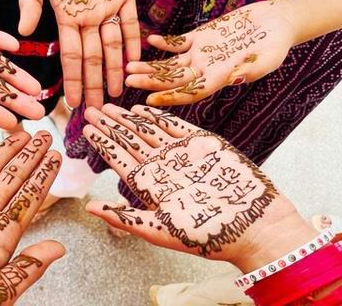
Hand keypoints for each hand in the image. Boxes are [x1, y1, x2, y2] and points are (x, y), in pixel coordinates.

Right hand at [19, 0, 140, 107]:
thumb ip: (29, 1)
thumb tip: (22, 32)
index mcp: (66, 16)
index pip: (70, 57)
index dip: (72, 81)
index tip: (72, 104)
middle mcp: (88, 17)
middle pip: (92, 59)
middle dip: (94, 86)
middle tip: (97, 111)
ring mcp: (107, 6)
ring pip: (113, 47)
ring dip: (114, 70)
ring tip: (117, 94)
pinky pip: (131, 22)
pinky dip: (134, 42)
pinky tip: (135, 62)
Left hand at [83, 104, 316, 271]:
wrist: (255, 225)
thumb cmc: (206, 235)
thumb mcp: (159, 230)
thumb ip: (124, 218)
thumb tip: (88, 208)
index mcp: (149, 186)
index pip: (119, 160)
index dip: (102, 143)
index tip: (86, 128)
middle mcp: (162, 168)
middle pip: (129, 142)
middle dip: (109, 126)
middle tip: (90, 109)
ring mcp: (181, 155)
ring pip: (148, 131)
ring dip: (128, 119)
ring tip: (110, 106)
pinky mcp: (202, 144)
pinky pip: (175, 126)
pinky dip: (158, 116)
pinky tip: (141, 108)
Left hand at [126, 1, 295, 105]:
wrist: (278, 22)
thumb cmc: (277, 44)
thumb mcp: (267, 58)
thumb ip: (249, 69)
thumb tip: (231, 80)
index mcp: (219, 79)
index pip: (190, 93)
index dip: (171, 98)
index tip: (150, 101)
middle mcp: (206, 70)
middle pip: (173, 80)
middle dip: (150, 82)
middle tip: (128, 82)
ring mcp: (201, 54)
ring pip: (170, 64)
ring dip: (150, 66)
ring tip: (129, 67)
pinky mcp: (201, 37)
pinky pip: (178, 42)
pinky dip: (165, 42)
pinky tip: (150, 40)